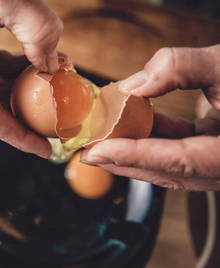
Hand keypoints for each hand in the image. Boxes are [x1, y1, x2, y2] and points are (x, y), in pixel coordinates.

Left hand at [81, 45, 219, 190]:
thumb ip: (182, 67)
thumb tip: (133, 84)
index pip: (176, 161)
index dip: (133, 157)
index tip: (96, 152)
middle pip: (167, 172)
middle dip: (123, 162)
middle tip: (87, 151)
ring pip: (171, 167)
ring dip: (134, 153)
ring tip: (103, 139)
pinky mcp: (216, 155)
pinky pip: (180, 154)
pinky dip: (154, 141)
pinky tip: (135, 123)